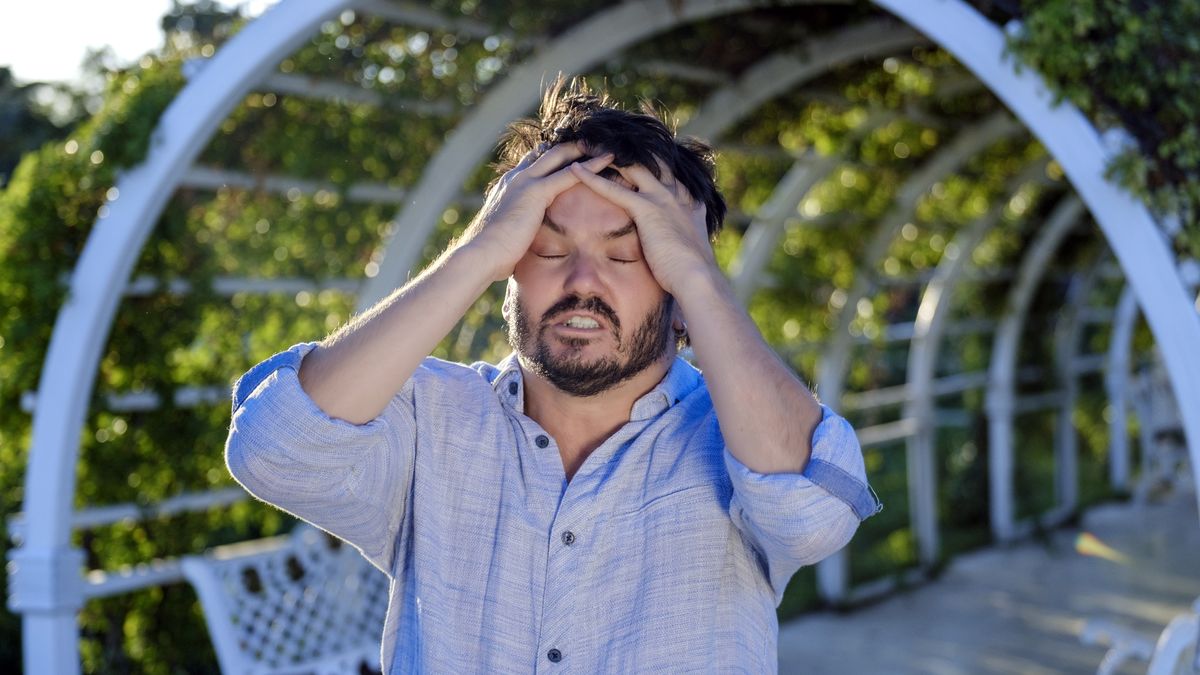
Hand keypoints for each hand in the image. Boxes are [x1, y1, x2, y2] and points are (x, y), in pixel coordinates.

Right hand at [460, 142, 613, 280]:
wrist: (482, 254)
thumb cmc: (492, 253)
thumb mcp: (506, 232)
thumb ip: (516, 226)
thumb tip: (521, 238)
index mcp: (509, 185)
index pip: (534, 161)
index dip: (552, 155)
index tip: (571, 152)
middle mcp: (517, 177)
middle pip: (548, 151)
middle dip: (571, 145)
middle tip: (593, 140)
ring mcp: (525, 181)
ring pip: (560, 156)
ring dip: (584, 149)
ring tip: (605, 145)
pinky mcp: (536, 192)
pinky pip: (569, 174)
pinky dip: (591, 166)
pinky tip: (607, 160)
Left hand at [568, 158, 714, 295]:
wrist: (697, 278)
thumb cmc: (690, 270)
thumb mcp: (690, 246)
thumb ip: (681, 236)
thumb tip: (677, 243)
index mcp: (686, 200)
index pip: (665, 170)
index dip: (648, 159)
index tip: (628, 149)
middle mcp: (674, 192)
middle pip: (647, 160)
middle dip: (624, 149)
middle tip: (602, 139)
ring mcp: (661, 198)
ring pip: (630, 167)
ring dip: (605, 155)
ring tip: (584, 145)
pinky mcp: (647, 209)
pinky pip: (614, 189)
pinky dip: (592, 178)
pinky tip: (575, 170)